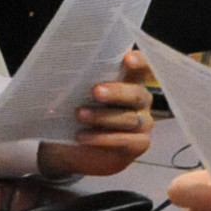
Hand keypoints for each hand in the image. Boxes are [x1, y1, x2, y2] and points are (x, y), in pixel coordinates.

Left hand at [37, 49, 156, 179]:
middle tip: (95, 91)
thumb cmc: (77, 116)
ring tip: (79, 115)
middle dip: (116, 92)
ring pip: (129, 118)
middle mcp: (140, 101)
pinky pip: (125, 141)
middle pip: (136, 95)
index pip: (142, 68)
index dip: (140, 63)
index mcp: (130, 82)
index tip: (128, 59)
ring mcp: (142, 124)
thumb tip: (69, 73)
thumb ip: (81, 84)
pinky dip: (103, 139)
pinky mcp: (138, 144)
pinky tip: (83, 137)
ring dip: (103, 116)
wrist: (72, 151)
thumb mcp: (76, 98)